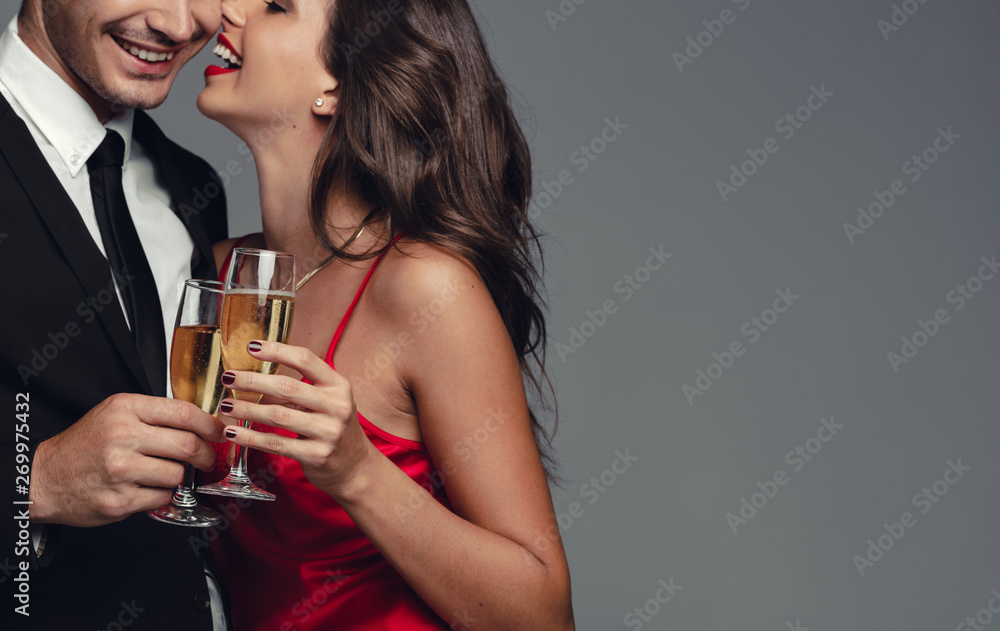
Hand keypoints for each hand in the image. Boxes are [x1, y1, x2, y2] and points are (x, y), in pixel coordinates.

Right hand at [29, 394, 225, 526]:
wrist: (44, 477)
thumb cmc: (85, 445)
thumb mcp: (115, 414)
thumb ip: (155, 415)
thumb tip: (202, 424)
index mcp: (125, 408)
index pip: (184, 413)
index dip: (211, 425)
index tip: (220, 433)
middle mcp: (122, 436)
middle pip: (188, 445)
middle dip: (206, 455)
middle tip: (208, 459)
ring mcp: (121, 470)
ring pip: (178, 474)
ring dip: (180, 477)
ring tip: (164, 473)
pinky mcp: (119, 500)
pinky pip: (162, 497)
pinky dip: (162, 494)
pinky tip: (146, 487)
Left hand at [218, 341, 374, 497]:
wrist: (355, 467)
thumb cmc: (333, 427)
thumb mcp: (326, 402)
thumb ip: (299, 389)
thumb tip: (254, 380)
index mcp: (339, 385)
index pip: (306, 359)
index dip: (277, 351)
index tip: (251, 347)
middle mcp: (337, 406)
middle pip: (287, 387)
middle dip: (252, 381)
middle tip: (229, 377)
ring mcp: (329, 432)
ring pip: (278, 416)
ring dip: (247, 409)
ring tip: (225, 405)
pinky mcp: (316, 455)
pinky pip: (276, 443)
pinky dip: (251, 437)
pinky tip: (233, 433)